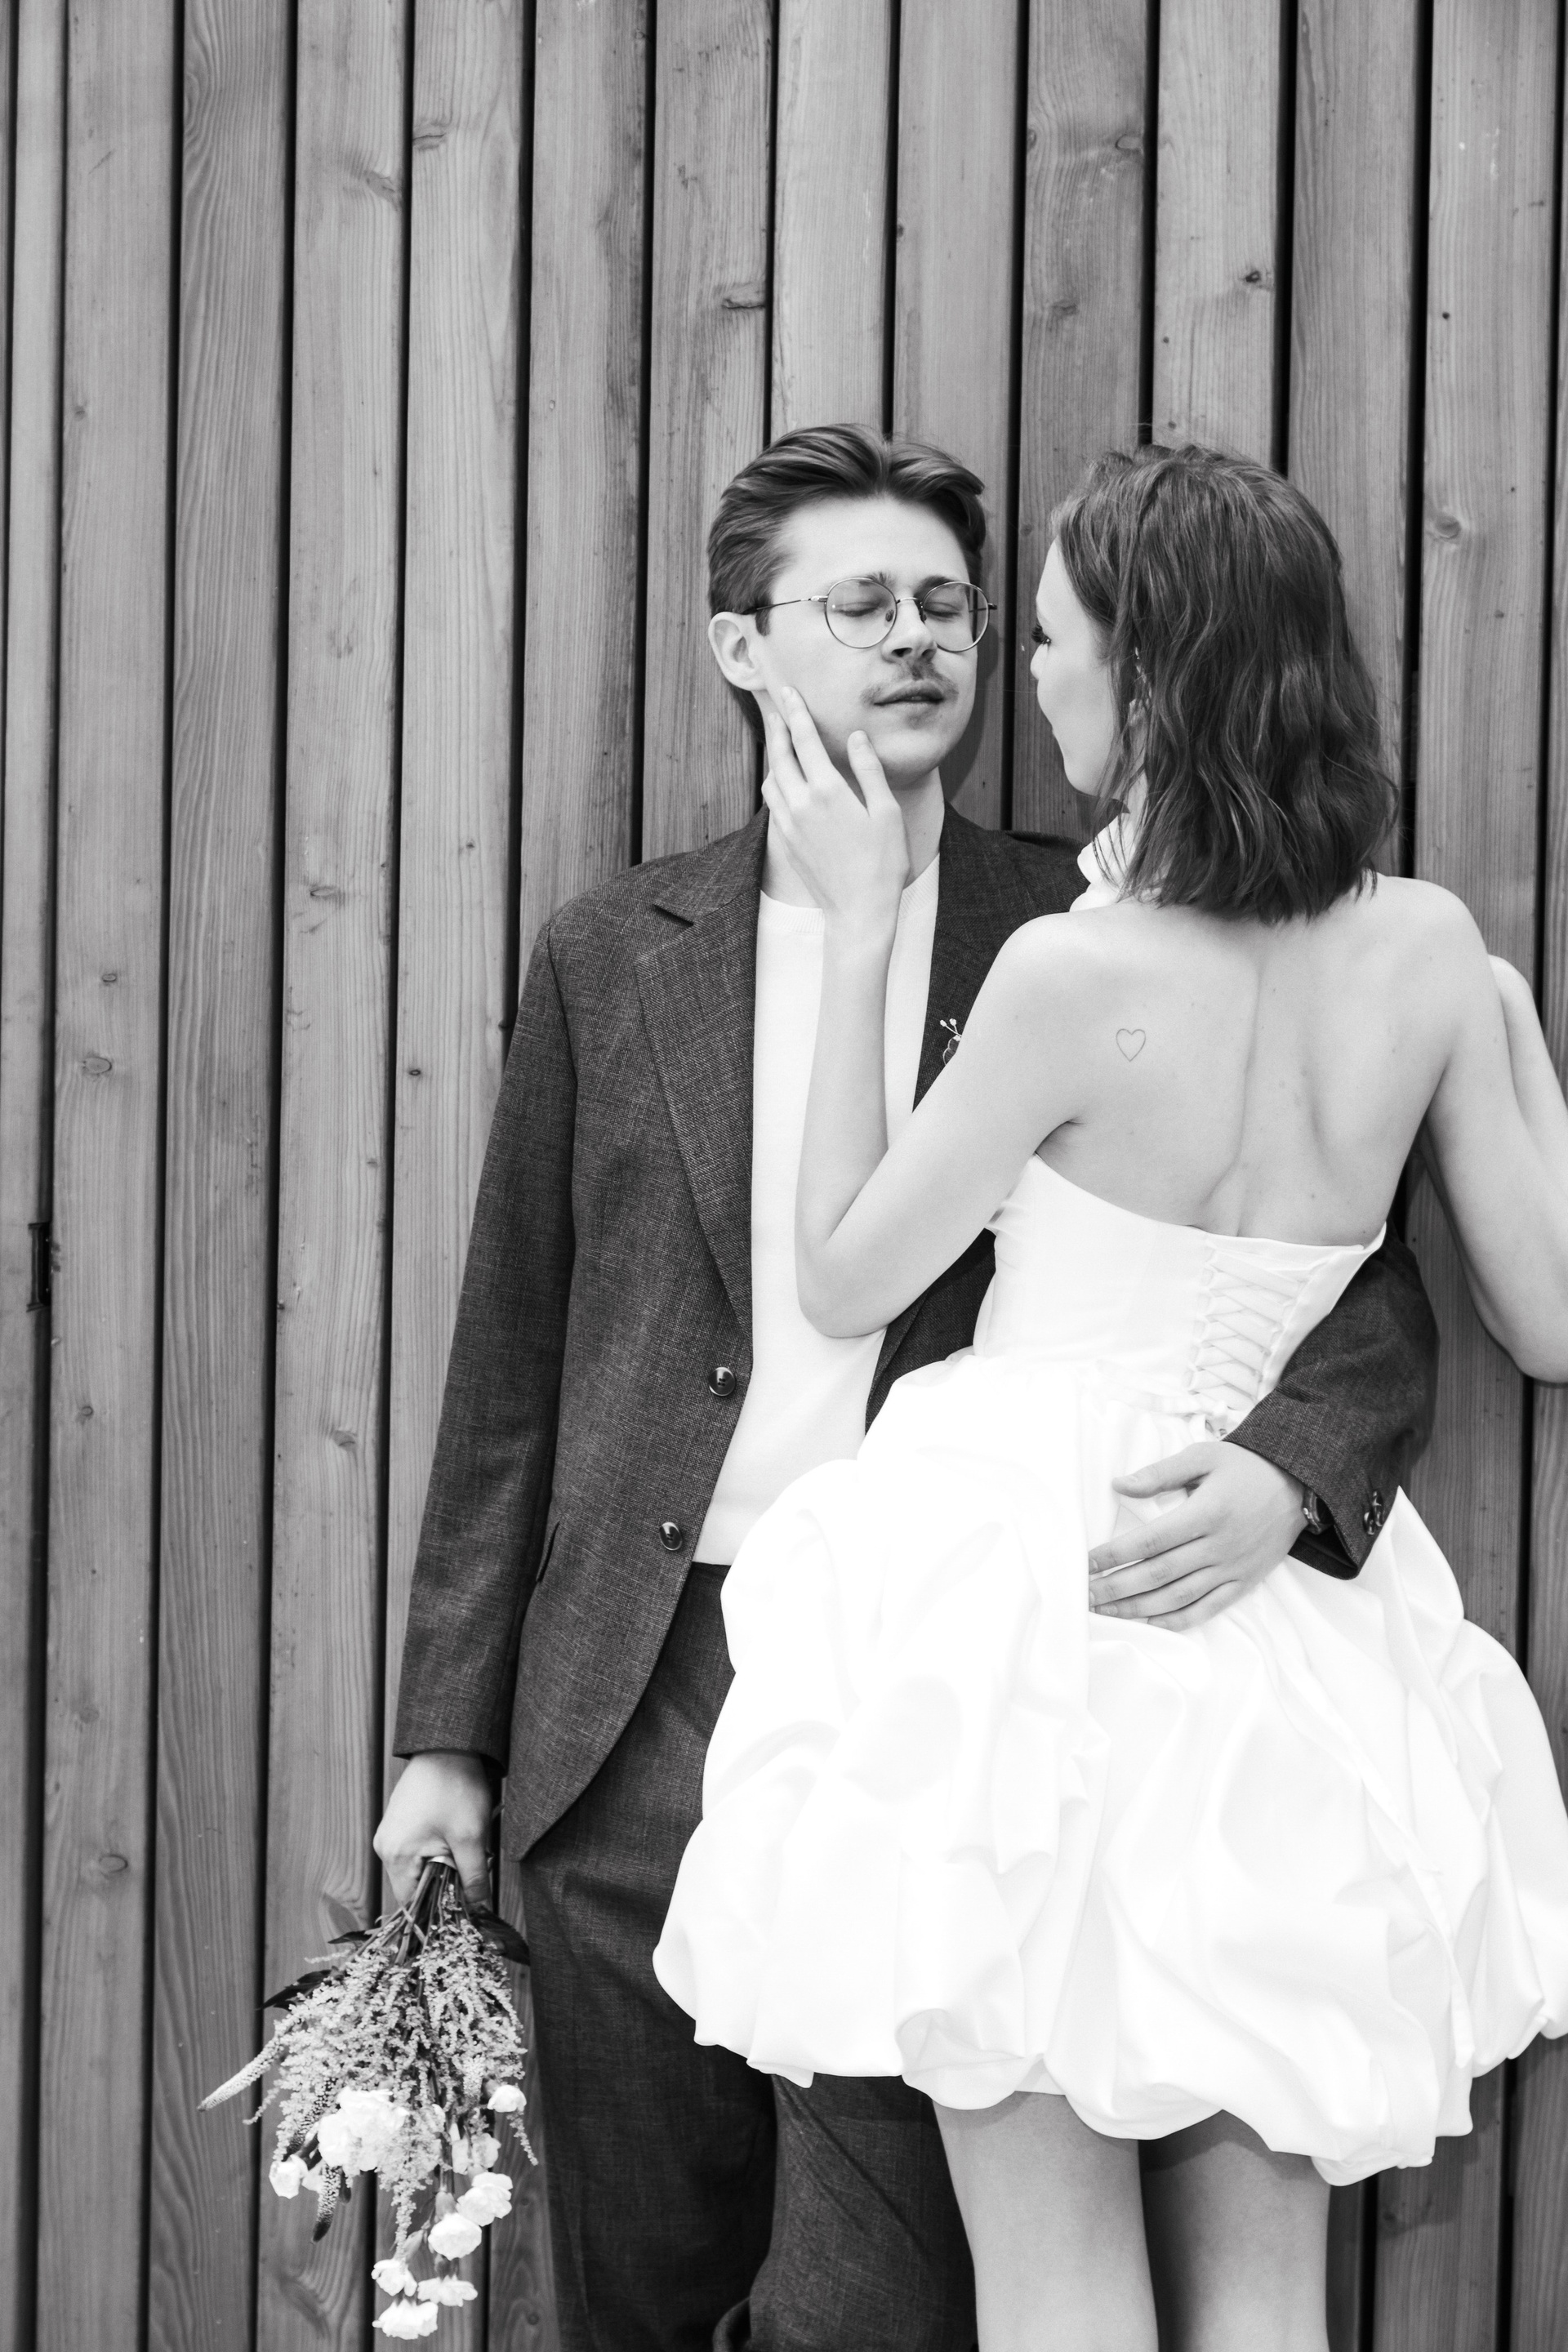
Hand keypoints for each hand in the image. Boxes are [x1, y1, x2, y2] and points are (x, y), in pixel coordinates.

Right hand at [373, 1749, 493, 1909]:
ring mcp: (391, 1833)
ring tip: (464, 1850)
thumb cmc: (456, 1787)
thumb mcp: (471, 1837)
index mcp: (396, 1855)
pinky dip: (436, 1853)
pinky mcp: (400, 1823)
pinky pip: (416, 1852)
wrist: (448, 1745)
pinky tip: (455, 1837)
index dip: (437, 1910)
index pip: (411, 1904)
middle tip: (470, 1873)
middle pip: (414, 1887)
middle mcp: (386, 1847)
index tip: (462, 1907)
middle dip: (443, 1886)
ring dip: (442, 1867)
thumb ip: (474, 1879)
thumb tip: (479, 1909)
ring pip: (417, 1869)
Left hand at [759, 686, 908, 927]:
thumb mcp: (886, 813)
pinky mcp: (787, 842)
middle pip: (780, 756)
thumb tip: (856, 737)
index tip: (788, 692)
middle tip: (775, 708)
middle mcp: (801, 804)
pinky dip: (774, 783)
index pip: (805, 740)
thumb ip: (869, 770)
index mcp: (828, 791)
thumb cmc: (882, 863)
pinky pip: (773, 803)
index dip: (796, 712)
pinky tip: (781, 781)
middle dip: (778, 728)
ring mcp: (790, 824)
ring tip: (777, 742)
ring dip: (773, 756)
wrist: (858, 911)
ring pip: (771, 780)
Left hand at [1087, 1441, 1303, 1630]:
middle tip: (1085, 1595)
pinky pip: (1207, 1608)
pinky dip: (1177, 1620)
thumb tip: (1118, 1485)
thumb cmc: (1244, 1467)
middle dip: (1117, 1588)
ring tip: (1106, 1612)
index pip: (1150, 1540)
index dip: (1115, 1555)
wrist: (1297, 1485)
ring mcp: (1232, 1568)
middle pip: (1159, 1573)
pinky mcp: (1244, 1582)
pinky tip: (1150, 1623)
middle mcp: (1219, 1546)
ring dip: (1139, 1608)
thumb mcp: (1203, 1456)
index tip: (1086, 1563)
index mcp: (1206, 1513)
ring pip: (1179, 1597)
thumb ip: (1159, 1473)